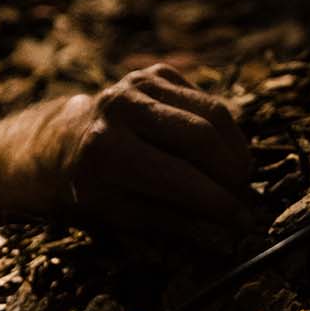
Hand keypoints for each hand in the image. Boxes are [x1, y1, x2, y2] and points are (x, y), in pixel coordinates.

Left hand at [50, 64, 254, 244]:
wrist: (65, 142)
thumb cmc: (95, 188)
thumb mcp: (121, 216)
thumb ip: (172, 224)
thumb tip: (224, 237)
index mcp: (105, 151)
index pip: (178, 177)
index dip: (217, 202)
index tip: (244, 223)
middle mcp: (121, 108)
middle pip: (202, 137)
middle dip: (232, 173)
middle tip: (244, 199)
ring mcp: (140, 83)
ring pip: (214, 113)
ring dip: (236, 152)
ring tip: (238, 179)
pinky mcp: (157, 73)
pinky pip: (208, 102)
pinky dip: (223, 133)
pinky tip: (220, 156)